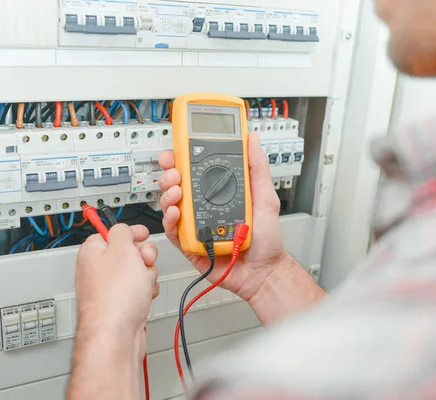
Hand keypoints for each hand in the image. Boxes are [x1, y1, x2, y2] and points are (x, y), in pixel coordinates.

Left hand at [75, 224, 159, 357]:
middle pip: (127, 253)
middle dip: (143, 256)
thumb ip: (123, 231)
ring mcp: (108, 288)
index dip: (130, 233)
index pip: (111, 232)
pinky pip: (138, 290)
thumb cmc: (115, 295)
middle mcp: (97, 270)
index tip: (141, 233)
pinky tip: (144, 297)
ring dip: (147, 275)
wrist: (116, 333)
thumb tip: (123, 229)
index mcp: (92, 252)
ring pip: (136, 272)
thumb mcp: (123, 249)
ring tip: (143, 284)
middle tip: (144, 262)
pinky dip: (145, 291)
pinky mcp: (119, 304)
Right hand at [158, 133, 289, 301]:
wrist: (264, 271)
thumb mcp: (266, 197)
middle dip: (170, 172)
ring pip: (171, 204)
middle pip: (178, 184)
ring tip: (176, 190)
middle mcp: (204, 206)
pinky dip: (170, 220)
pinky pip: (173, 231)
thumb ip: (258, 168)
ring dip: (168, 194)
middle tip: (173, 170)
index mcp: (220, 192)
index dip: (183, 157)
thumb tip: (252, 140)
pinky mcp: (190, 244)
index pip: (196, 169)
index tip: (178, 148)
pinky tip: (177, 212)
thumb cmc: (267, 239)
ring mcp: (195, 224)